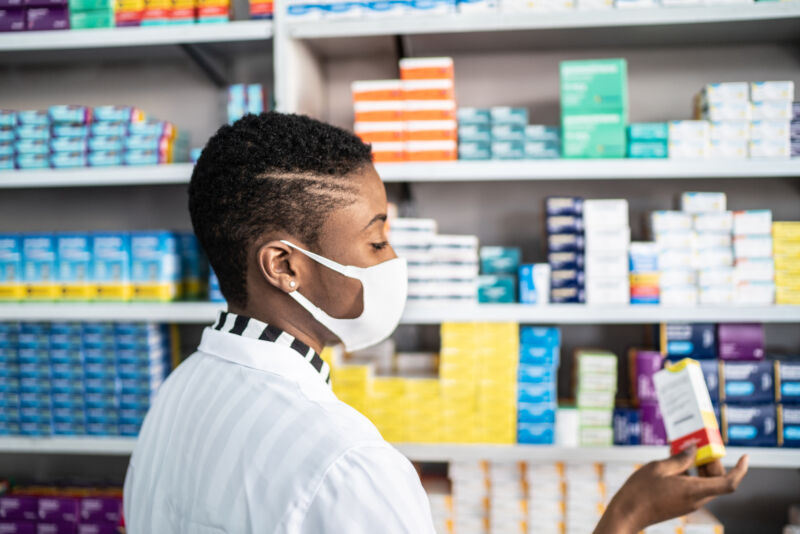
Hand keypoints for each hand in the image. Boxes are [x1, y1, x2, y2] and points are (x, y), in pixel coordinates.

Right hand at [593, 446, 748, 533]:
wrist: (627, 513)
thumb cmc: (641, 491)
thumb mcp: (659, 467)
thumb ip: (680, 458)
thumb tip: (694, 449)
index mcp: (695, 490)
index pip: (729, 483)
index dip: (740, 470)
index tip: (745, 457)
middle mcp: (696, 499)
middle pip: (716, 480)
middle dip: (712, 461)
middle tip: (701, 444)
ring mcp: (688, 503)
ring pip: (705, 483)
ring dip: (700, 466)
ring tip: (685, 449)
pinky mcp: (680, 504)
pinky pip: (693, 487)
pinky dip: (690, 473)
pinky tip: (675, 462)